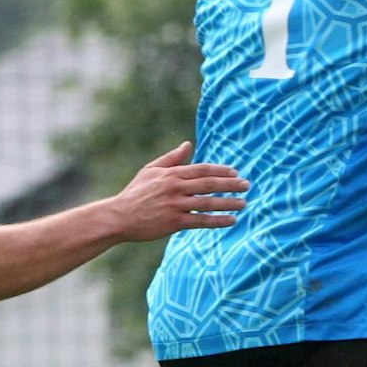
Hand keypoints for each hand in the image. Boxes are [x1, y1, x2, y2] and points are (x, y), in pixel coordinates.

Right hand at [108, 141, 247, 240]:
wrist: (119, 216)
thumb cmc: (135, 193)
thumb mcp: (151, 170)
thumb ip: (171, 158)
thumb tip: (188, 144)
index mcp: (172, 174)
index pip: (202, 169)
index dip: (221, 170)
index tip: (235, 172)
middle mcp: (175, 187)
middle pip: (209, 184)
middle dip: (231, 184)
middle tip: (247, 185)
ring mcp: (175, 205)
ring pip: (208, 202)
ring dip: (228, 203)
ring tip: (244, 203)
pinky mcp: (174, 222)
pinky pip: (201, 221)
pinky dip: (218, 220)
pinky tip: (231, 221)